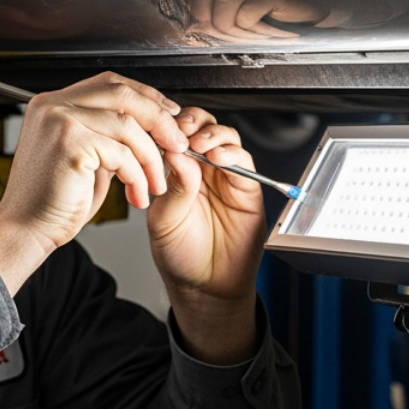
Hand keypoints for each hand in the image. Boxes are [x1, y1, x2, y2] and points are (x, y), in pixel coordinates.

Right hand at [0, 73, 186, 292]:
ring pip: (127, 125)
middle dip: (158, 120)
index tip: (169, 115)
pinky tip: (137, 194)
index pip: (110, 83)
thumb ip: (107, 136)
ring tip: (155, 183)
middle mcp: (53, 105)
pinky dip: (137, 176)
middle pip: (122, 94)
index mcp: (54, 104)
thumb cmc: (53, 203)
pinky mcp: (70, 144)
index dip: (146, 96)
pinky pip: (121, 153)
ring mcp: (59, 121)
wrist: (26, 230)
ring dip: (151, 157)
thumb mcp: (84, 158)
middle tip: (177, 145)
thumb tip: (150, 126)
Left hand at [147, 110, 265, 363]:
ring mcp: (225, 178)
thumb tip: (176, 153)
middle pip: (203, 126)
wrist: (204, 287)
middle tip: (182, 130)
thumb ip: (173, 187)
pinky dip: (232, 154)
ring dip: (213, 134)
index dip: (170, 125)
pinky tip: (217, 159)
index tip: (161, 128)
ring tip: (200, 144)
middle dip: (193, 122)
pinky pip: (245, 162)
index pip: (175, 134)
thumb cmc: (180, 256)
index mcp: (177, 172)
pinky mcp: (247, 190)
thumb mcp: (165, 220)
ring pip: (226, 138)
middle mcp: (202, 170)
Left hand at [188, 0, 325, 40]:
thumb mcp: (232, 30)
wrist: (301, 26)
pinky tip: (264, 29)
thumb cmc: (262, 28)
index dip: (197, 10)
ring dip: (235, 28)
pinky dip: (251, 28)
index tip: (207, 26)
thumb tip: (191, 28)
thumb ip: (210, 26)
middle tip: (233, 34)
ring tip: (250, 33)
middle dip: (217, 23)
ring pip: (225, 4)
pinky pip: (247, 14)